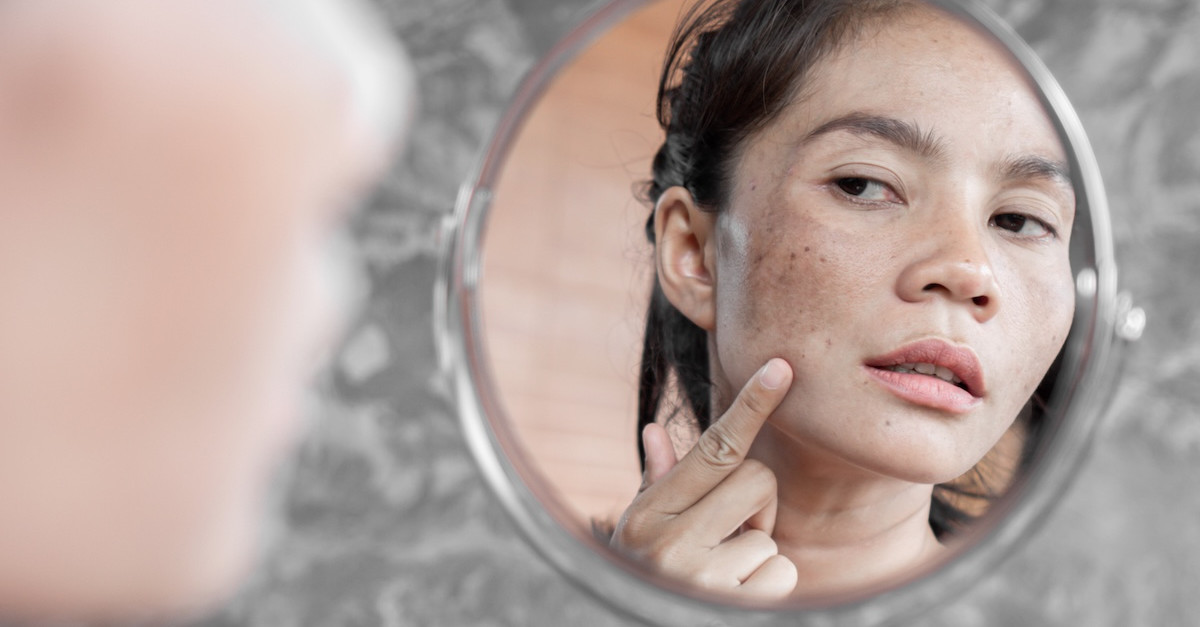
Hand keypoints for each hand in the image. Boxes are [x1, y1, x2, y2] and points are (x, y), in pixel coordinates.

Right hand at [610, 358, 797, 598]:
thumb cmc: (645, 575)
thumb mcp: (640, 531)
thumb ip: (657, 483)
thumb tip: (655, 428)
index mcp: (649, 512)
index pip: (715, 448)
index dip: (751, 405)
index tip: (781, 369)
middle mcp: (670, 542)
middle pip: (758, 480)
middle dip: (757, 504)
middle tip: (734, 531)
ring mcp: (701, 579)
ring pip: (771, 535)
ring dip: (757, 553)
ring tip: (724, 572)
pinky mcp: (731, 608)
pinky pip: (782, 572)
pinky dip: (768, 585)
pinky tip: (737, 595)